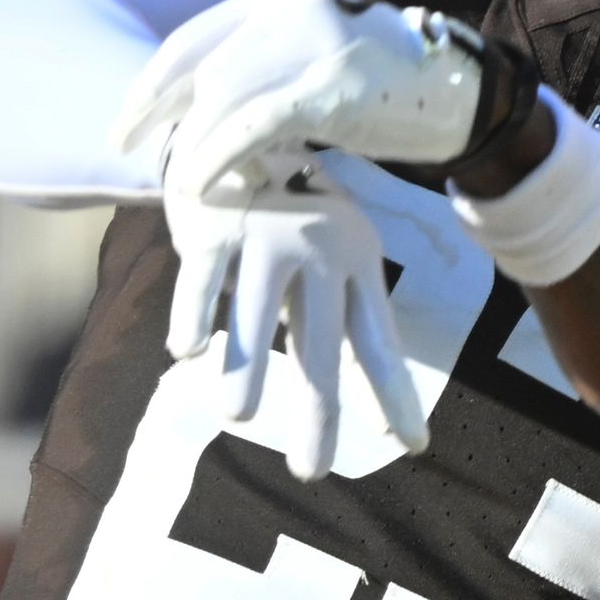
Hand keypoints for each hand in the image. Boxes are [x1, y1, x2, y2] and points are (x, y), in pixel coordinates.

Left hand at [118, 0, 511, 203]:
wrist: (459, 94)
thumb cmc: (379, 86)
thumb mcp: (310, 56)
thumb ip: (256, 66)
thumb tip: (187, 113)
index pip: (189, 41)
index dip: (149, 90)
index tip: (124, 130)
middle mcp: (288, 7)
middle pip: (198, 70)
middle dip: (161, 122)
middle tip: (144, 164)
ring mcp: (311, 42)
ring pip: (220, 99)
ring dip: (191, 149)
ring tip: (182, 187)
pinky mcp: (328, 84)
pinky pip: (251, 126)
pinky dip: (217, 158)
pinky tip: (201, 185)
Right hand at [163, 148, 427, 480]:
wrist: (246, 127)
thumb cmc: (293, 216)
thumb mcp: (333, 259)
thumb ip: (342, 319)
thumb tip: (364, 393)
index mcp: (357, 265)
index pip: (379, 344)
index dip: (394, 396)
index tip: (412, 445)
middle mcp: (320, 253)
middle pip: (321, 346)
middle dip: (318, 412)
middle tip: (312, 473)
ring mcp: (268, 237)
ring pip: (256, 314)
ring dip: (247, 366)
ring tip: (239, 416)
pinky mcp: (216, 225)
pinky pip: (202, 281)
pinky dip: (194, 316)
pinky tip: (187, 352)